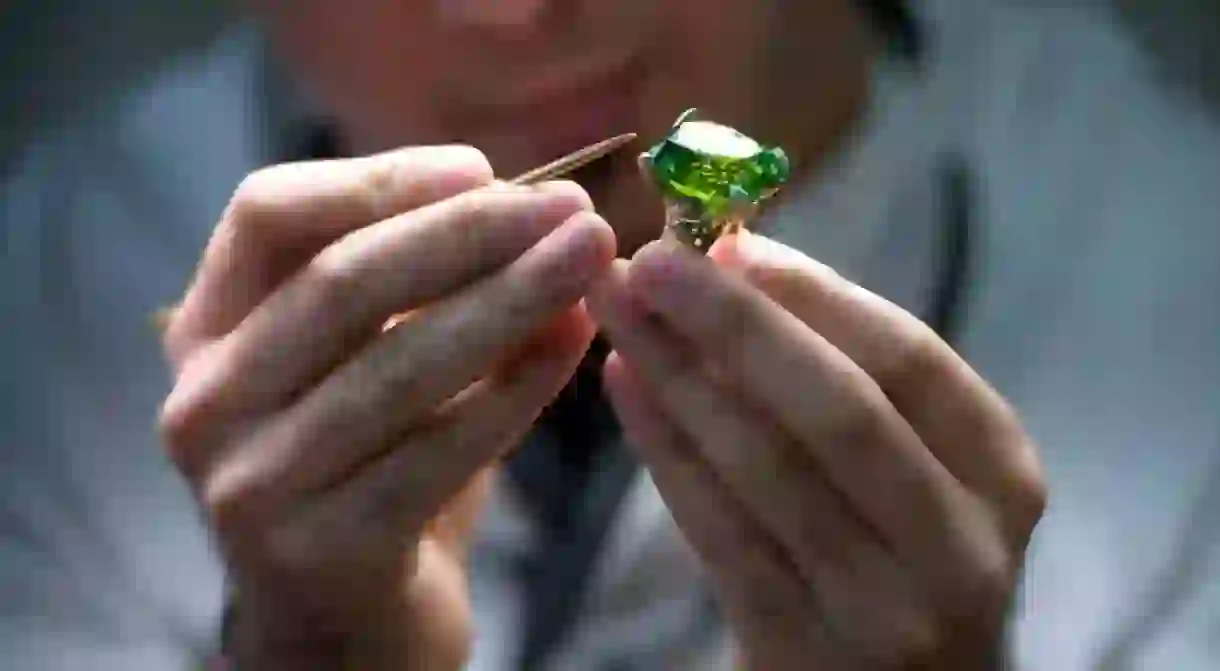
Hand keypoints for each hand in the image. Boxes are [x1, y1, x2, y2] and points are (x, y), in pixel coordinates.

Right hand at [158, 146, 614, 669]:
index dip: (379, 178)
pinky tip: (576, 345)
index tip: (482, 167)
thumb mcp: (375, 364)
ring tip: (592, 261)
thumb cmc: (367, 470)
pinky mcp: (317, 551)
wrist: (344, 626)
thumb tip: (546, 224)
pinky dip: (517, 389)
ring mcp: (251, 482)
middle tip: (573, 209)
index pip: (269, 214)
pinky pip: (439, 450)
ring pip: (398, 365)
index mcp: (208, 331)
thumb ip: (434, 295)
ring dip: (511, 301)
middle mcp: (206, 402)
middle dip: (472, 234)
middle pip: (342, 281)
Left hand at [586, 233, 1045, 668]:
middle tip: (649, 258)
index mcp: (1001, 472)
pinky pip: (717, 531)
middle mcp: (959, 545)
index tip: (724, 240)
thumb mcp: (913, 465)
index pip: (908, 359)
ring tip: (617, 309)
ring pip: (765, 469)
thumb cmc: (898, 550)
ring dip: (680, 376)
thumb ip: (847, 372)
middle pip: (839, 411)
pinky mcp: (798, 647)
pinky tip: (624, 384)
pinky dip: (665, 448)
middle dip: (734, 325)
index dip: (811, 292)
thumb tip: (732, 257)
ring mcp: (882, 609)